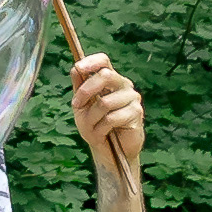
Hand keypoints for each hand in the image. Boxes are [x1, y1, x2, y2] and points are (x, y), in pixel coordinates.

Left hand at [71, 54, 144, 169]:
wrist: (109, 150)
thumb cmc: (95, 125)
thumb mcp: (81, 107)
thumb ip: (79, 88)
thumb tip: (75, 68)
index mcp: (109, 79)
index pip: (104, 61)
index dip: (91, 62)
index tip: (79, 68)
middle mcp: (123, 85)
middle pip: (105, 76)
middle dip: (86, 91)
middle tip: (76, 106)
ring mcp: (132, 98)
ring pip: (105, 102)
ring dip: (92, 118)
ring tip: (93, 128)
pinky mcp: (136, 113)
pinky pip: (111, 118)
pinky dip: (100, 129)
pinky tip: (103, 134)